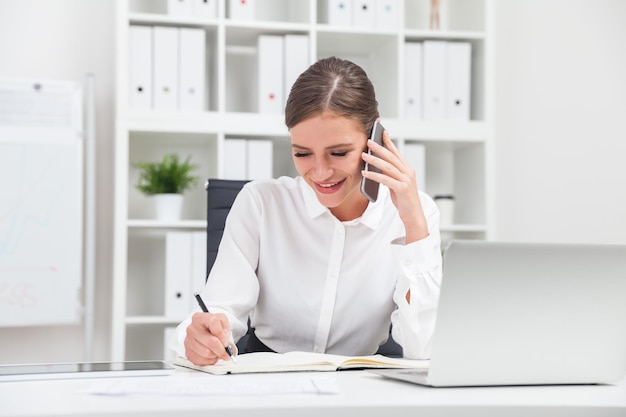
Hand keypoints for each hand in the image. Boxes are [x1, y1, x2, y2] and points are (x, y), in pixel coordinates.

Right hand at [184, 311, 235, 365]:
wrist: (205, 332)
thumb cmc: (212, 327)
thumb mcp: (221, 320)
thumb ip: (226, 327)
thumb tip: (226, 342)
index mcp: (199, 318)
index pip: (212, 322)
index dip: (222, 333)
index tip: (226, 340)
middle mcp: (192, 329)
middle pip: (211, 342)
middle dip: (222, 349)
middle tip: (226, 351)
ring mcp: (188, 341)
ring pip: (207, 353)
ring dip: (216, 355)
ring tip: (217, 351)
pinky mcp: (188, 353)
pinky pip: (202, 361)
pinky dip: (210, 360)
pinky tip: (211, 355)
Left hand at [361, 128, 428, 243]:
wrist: (414, 215)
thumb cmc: (404, 201)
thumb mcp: (396, 185)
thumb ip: (390, 175)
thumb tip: (376, 167)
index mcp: (407, 170)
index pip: (397, 153)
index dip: (389, 142)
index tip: (382, 132)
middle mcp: (408, 172)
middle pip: (391, 157)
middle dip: (379, 148)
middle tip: (368, 141)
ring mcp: (406, 180)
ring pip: (388, 166)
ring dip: (374, 160)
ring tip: (364, 156)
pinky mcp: (402, 189)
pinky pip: (386, 179)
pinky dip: (374, 175)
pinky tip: (365, 173)